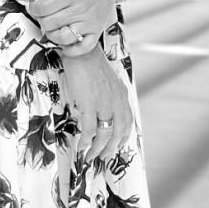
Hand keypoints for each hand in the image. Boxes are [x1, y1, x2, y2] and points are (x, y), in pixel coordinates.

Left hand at [29, 0, 121, 55]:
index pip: (45, 7)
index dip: (34, 9)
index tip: (34, 7)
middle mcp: (80, 9)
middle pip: (51, 23)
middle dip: (41, 21)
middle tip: (42, 17)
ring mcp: (88, 22)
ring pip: (64, 37)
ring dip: (53, 36)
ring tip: (51, 29)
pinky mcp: (96, 30)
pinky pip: (84, 47)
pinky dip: (72, 50)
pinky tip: (65, 44)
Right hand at [61, 45, 132, 162]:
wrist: (81, 50)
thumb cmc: (92, 64)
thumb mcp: (110, 81)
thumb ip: (112, 97)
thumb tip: (107, 113)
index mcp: (122, 96)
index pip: (127, 124)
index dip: (121, 139)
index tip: (114, 148)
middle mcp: (117, 102)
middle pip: (118, 134)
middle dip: (110, 149)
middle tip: (102, 157)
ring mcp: (104, 103)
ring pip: (104, 135)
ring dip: (96, 150)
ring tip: (89, 156)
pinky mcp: (89, 103)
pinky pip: (89, 129)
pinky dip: (86, 141)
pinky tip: (81, 146)